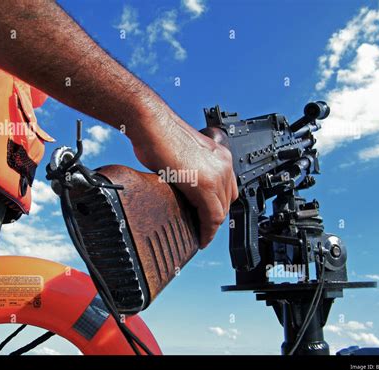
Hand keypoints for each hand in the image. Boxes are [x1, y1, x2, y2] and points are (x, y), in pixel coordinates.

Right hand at [129, 113, 238, 248]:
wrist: (151, 124)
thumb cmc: (158, 134)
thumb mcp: (182, 155)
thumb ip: (190, 171)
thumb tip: (184, 185)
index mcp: (219, 155)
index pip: (227, 189)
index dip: (219, 207)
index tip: (209, 220)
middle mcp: (223, 164)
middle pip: (227, 200)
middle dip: (215, 217)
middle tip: (203, 229)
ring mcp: (216, 174)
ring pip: (221, 211)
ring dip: (211, 226)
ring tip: (201, 236)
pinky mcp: (205, 185)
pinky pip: (213, 216)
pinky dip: (208, 230)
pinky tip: (202, 237)